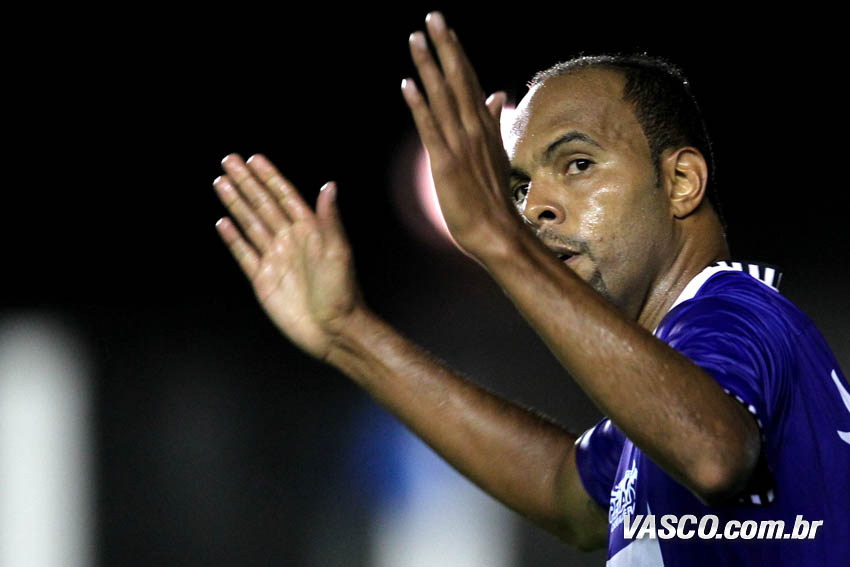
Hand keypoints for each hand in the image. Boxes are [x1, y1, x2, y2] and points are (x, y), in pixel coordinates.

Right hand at [214, 154, 361, 360]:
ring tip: (220, 182)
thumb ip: (329, 219)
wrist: (333, 330)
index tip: (254, 158)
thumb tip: (329, 185)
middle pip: (262, 204)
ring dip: (236, 203)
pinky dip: (233, 238)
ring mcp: (275, 259)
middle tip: (229, 160)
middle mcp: (290, 240)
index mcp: (310, 230)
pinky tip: (222, 222)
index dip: (269, 177)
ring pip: (250, 224)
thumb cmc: (342, 292)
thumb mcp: (338, 252)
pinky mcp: (263, 279)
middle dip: (246, 182)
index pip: (284, 196)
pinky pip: (244, 253)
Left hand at [401, 12, 517, 257]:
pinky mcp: (445, 163)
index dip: (457, 54)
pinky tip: (407, 84)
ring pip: (442, 98)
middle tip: (432, 16)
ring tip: (416, 39)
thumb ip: (492, 120)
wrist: (497, 232)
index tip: (446, 29)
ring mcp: (460, 145)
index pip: (470, 82)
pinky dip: (419, 105)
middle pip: (457, 80)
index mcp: (483, 127)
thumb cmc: (493, 198)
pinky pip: (430, 128)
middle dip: (444, 47)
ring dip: (428, 67)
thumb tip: (498, 92)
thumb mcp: (496, 153)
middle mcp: (473, 130)